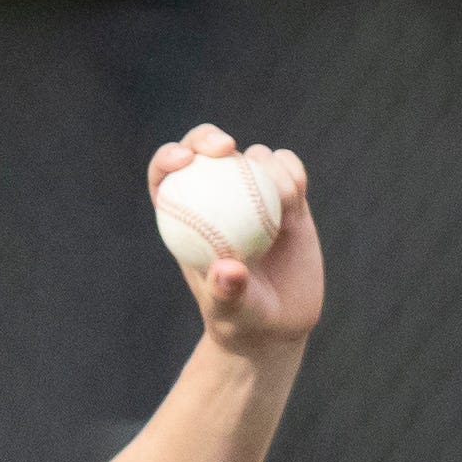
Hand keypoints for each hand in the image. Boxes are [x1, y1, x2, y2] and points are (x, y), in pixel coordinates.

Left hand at [151, 125, 322, 353]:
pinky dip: (291, 171)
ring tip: (282, 202)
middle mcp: (216, 199)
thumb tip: (229, 270)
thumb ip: (227, 293)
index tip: (184, 160)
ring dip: (265, 164)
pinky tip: (295, 192)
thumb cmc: (243, 320)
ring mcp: (253, 195)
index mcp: (185, 219)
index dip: (168, 158)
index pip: (166, 178)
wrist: (279, 324)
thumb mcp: (232, 312)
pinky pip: (288, 168)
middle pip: (203, 152)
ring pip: (253, 156)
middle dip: (206, 137)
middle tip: (225, 148)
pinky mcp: (288, 197)